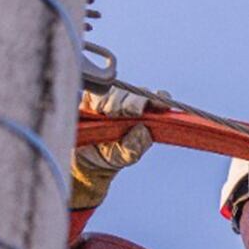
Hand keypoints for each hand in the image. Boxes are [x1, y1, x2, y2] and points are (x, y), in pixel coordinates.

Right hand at [69, 86, 163, 209]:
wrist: (88, 156)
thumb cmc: (114, 153)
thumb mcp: (127, 155)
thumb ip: (136, 146)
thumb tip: (141, 128)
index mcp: (148, 115)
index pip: (160, 99)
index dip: (159, 100)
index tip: (158, 106)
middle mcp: (133, 102)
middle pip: (138, 94)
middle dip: (132, 103)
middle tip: (123, 114)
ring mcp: (114, 97)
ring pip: (118, 91)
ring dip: (114, 102)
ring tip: (108, 115)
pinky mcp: (94, 96)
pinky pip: (98, 92)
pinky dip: (98, 100)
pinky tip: (97, 110)